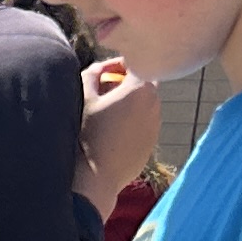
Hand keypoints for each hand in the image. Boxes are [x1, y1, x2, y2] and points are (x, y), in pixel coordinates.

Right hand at [78, 57, 163, 194]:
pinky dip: (131, 123)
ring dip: (129, 104)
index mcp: (140, 87)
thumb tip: (99, 68)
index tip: (103, 72)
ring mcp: (156, 124)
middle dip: (125, 85)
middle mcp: (155, 103)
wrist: (96, 176)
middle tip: (103, 93)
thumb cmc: (88, 135)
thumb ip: (92, 75)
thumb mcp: (85, 99)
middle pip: (143, 84)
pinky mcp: (153, 141)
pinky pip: (143, 124)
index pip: (135, 63)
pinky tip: (111, 135)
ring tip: (106, 116)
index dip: (117, 64)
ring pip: (144, 105)